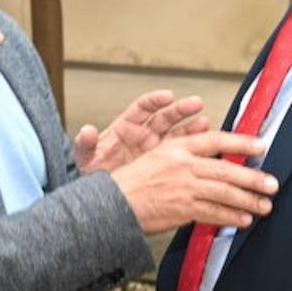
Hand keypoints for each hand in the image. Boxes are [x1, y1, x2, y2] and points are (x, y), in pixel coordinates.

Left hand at [75, 90, 211, 173]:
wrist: (102, 194)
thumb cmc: (94, 170)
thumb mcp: (85, 157)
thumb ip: (86, 143)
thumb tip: (86, 131)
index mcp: (126, 127)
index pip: (143, 107)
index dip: (155, 100)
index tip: (167, 96)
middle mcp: (144, 135)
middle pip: (166, 117)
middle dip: (181, 109)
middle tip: (196, 104)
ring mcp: (155, 149)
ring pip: (177, 135)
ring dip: (191, 129)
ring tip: (205, 124)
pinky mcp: (163, 165)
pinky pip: (180, 156)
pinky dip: (190, 152)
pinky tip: (203, 150)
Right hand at [110, 131, 278, 234]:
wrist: (114, 203)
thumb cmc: (133, 181)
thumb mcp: (157, 155)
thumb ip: (185, 154)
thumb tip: (214, 154)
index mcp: (177, 148)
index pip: (216, 140)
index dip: (241, 142)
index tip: (261, 145)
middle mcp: (183, 166)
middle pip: (226, 169)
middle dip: (253, 178)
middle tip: (272, 183)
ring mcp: (183, 188)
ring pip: (224, 192)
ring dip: (248, 200)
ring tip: (265, 205)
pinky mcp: (182, 209)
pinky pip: (213, 213)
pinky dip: (231, 216)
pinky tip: (244, 219)